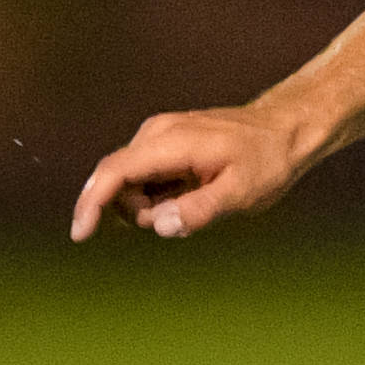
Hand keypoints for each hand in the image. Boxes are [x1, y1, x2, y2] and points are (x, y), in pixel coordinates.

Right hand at [73, 102, 315, 241]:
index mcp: (170, 142)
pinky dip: (158, 196)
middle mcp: (156, 134)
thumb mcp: (241, 191)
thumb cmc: (267, 160)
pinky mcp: (164, 145)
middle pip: (117, 182)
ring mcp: (159, 137)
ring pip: (130, 183)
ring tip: (196, 202)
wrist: (285, 130)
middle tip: (185, 216)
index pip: (114, 171)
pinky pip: (144, 178)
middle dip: (137, 211)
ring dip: (150, 206)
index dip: (91, 203)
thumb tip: (160, 225)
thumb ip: (199, 209)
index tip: (80, 235)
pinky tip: (191, 194)